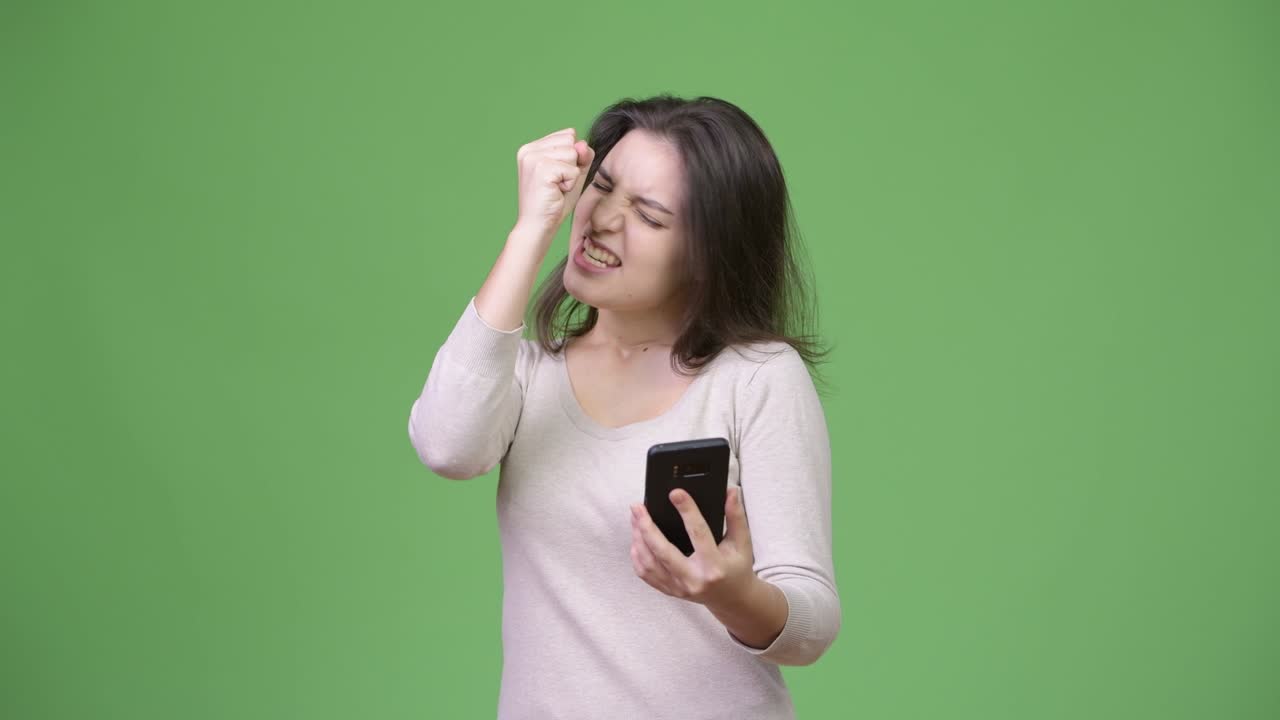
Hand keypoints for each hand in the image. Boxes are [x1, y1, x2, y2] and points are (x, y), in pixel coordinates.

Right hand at [513, 126, 594, 240]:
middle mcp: (529, 149)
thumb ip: (582, 156)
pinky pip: (573, 170)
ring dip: (571, 176)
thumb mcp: (573, 174)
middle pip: (571, 143)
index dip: (571, 158)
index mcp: (532, 147)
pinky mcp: (541, 169)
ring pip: (573, 154)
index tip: (556, 177)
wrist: (538, 226)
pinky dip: (570, 184)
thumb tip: (583, 144)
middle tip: (555, 185)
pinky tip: (555, 193)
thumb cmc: (554, 203)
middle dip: (571, 166)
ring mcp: (533, 158)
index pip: (568, 135)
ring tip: (555, 188)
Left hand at [629, 486, 755, 606]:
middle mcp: (694, 579)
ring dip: (638, 539)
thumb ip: (736, 516)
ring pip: (649, 563)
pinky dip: (637, 556)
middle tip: (638, 507)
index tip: (675, 493)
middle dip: (647, 527)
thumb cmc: (736, 568)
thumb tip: (731, 492)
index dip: (687, 511)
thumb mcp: (741, 542)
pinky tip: (636, 540)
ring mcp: (679, 587)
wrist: (732, 598)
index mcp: (714, 566)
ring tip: (635, 519)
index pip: (698, 533)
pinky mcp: (670, 590)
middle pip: (663, 551)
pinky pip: (645, 574)